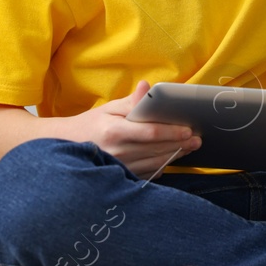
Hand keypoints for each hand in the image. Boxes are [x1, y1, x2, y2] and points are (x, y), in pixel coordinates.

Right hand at [60, 80, 200, 176]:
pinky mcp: (121, 177)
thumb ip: (131, 101)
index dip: (171, 132)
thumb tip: (147, 87)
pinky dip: (161, 166)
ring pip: (154, 163)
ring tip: (189, 147)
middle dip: (179, 144)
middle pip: (156, 149)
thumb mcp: (108, 109)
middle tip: (197, 139)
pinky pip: (146, 173)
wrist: (67, 147)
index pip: (150, 133)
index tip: (188, 129)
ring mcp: (119, 168)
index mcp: (114, 131)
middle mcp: (117, 152)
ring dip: (174, 156)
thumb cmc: (90, 124)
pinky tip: (172, 158)